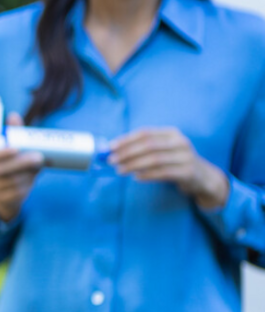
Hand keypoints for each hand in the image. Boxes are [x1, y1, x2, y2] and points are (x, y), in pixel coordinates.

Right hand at [0, 112, 42, 222]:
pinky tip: (33, 178)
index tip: (16, 148)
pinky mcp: (4, 199)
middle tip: (39, 156)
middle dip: (22, 163)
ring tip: (39, 166)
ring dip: (28, 174)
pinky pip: (17, 192)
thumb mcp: (11, 148)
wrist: (6, 192)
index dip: (1, 153)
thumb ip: (13, 132)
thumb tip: (13, 116)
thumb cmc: (11, 163)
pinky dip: (27, 184)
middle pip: (2, 170)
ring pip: (13, 181)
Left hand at [108, 127, 229, 208]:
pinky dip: (147, 175)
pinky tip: (136, 177)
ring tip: (120, 170)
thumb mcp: (162, 150)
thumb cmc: (174, 162)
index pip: (145, 133)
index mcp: (171, 133)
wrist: (202, 177)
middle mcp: (180, 142)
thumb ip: (142, 148)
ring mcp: (186, 157)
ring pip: (154, 160)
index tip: (110, 147)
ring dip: (134, 165)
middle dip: (127, 153)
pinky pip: (164, 173)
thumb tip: (113, 150)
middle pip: (148, 145)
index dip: (126, 139)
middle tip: (112, 161)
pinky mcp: (188, 172)